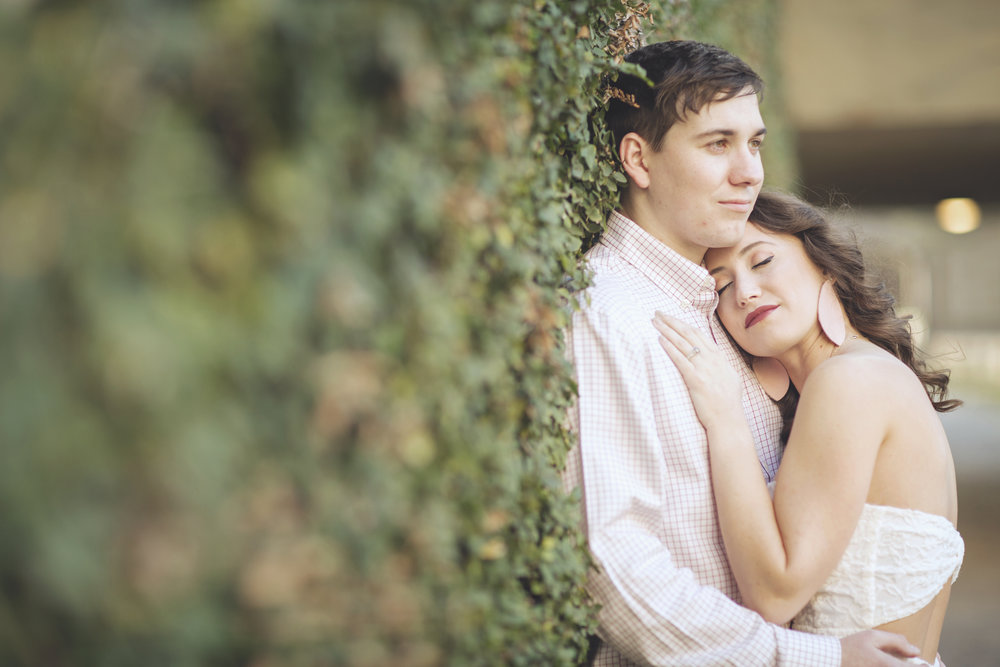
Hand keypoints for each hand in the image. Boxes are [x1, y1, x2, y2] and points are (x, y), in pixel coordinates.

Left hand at [652, 313, 742, 430]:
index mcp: (720, 358)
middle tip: (657, 312)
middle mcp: (713, 360)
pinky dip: (670, 348)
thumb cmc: (727, 404)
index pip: (699, 334)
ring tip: (654, 321)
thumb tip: (711, 358)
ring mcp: (705, 369)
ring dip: (667, 329)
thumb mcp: (729, 379)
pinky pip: (681, 360)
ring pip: (683, 343)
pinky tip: (660, 339)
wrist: (729, 421)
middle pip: (689, 333)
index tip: (671, 317)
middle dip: (672, 321)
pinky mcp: (696, 380)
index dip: (683, 323)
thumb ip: (719, 366)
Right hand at [839, 630, 920, 665]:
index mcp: (890, 665)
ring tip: (903, 662)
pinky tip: (891, 663)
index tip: (927, 662)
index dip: (927, 666)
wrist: (832, 660)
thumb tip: (915, 650)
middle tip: (916, 661)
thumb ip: (896, 642)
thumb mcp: (872, 637)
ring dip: (903, 666)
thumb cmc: (851, 647)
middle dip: (914, 666)